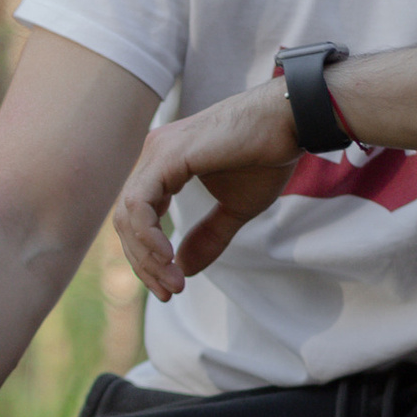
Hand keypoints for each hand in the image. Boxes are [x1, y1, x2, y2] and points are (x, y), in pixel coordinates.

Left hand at [112, 82, 301, 297]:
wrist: (290, 124)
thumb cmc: (267, 157)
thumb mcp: (236, 209)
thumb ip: (208, 237)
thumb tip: (183, 270)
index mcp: (164, 166)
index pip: (138, 219)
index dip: (148, 258)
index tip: (171, 286)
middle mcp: (153, 156)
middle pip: (127, 222)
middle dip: (144, 264)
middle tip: (169, 292)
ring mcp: (157, 153)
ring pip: (129, 216)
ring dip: (147, 257)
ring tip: (172, 282)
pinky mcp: (167, 155)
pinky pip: (140, 204)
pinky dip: (148, 235)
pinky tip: (167, 257)